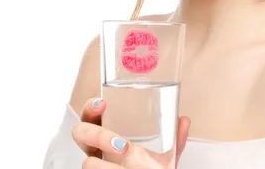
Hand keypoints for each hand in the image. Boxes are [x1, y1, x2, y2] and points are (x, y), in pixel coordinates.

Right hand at [72, 97, 190, 168]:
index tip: (103, 103)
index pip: (90, 116)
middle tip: (122, 145)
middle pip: (80, 133)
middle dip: (98, 135)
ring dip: (103, 164)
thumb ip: (174, 140)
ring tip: (124, 166)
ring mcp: (96, 166)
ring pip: (86, 163)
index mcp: (107, 137)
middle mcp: (97, 151)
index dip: (91, 107)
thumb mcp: (164, 156)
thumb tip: (183, 120)